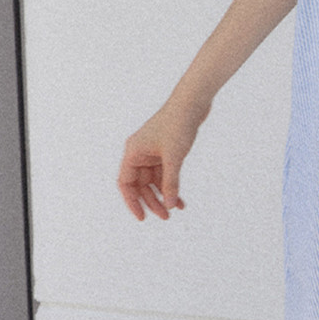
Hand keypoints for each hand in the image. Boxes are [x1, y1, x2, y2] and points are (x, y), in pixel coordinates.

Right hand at [117, 96, 209, 220]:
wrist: (192, 102)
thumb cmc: (179, 124)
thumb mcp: (174, 157)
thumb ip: (171, 182)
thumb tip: (170, 204)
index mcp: (133, 152)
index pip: (126, 183)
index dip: (132, 202)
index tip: (142, 217)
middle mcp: (140, 153)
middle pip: (140, 185)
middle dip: (152, 201)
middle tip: (166, 217)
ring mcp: (153, 152)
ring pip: (154, 180)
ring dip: (164, 194)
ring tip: (176, 209)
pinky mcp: (166, 150)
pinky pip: (165, 173)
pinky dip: (172, 185)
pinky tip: (181, 198)